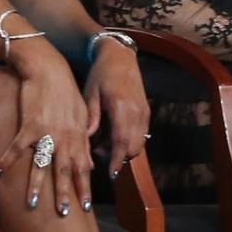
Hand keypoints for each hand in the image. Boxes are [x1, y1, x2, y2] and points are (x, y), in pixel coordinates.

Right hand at [0, 37, 90, 214]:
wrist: (49, 71)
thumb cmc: (66, 93)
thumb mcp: (82, 117)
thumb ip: (85, 142)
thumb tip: (89, 164)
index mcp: (77, 137)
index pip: (83, 168)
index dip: (84, 187)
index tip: (86, 207)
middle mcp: (63, 138)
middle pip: (64, 171)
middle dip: (64, 193)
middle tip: (64, 213)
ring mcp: (45, 133)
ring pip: (41, 164)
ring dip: (36, 185)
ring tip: (33, 204)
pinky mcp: (27, 125)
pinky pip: (16, 148)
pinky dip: (6, 162)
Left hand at [83, 38, 149, 188]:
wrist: (120, 57)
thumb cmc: (101, 74)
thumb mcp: (90, 95)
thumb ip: (91, 119)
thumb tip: (85, 141)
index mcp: (121, 108)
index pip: (122, 142)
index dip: (117, 161)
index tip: (111, 174)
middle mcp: (136, 112)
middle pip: (134, 147)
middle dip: (119, 157)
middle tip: (100, 155)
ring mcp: (144, 111)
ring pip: (140, 142)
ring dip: (125, 150)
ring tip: (104, 145)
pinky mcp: (146, 111)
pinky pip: (142, 133)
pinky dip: (130, 140)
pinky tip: (114, 135)